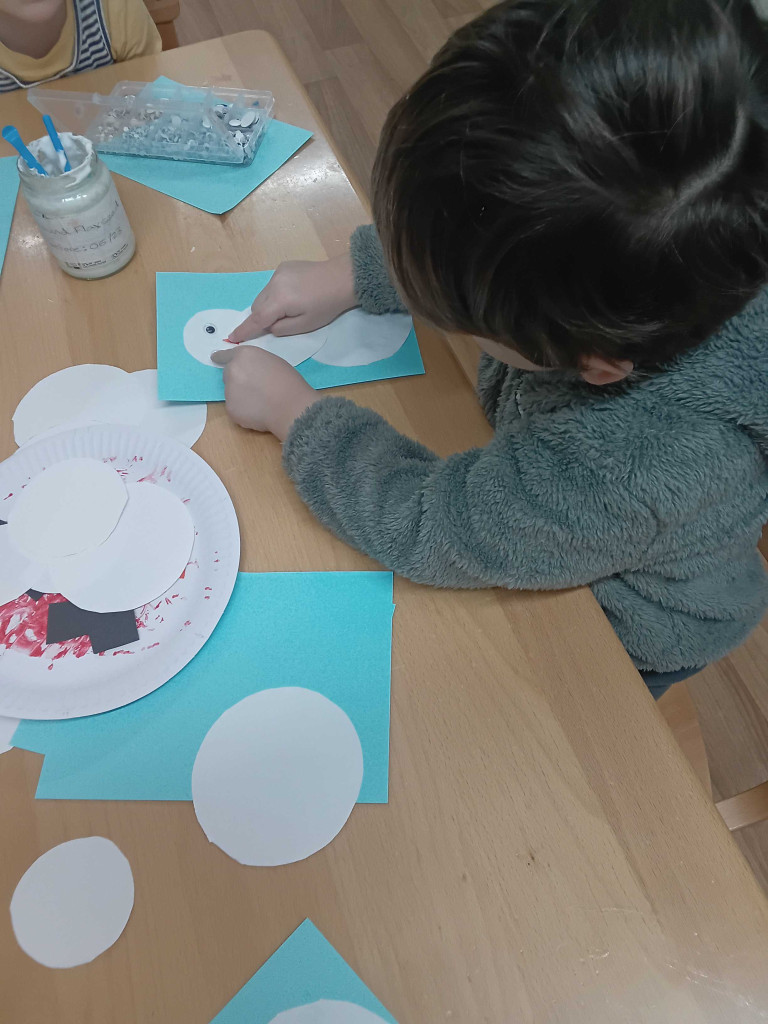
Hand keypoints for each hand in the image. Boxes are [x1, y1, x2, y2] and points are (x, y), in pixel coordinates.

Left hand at [211, 346, 316, 440]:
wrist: (289, 406)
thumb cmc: (288, 382)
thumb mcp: (273, 362)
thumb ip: (256, 364)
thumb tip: (250, 372)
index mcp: (244, 356)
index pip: (225, 355)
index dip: (220, 357)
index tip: (214, 358)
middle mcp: (232, 370)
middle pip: (228, 375)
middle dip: (237, 380)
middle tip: (255, 389)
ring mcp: (229, 391)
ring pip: (232, 393)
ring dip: (241, 396)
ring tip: (261, 402)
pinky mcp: (230, 409)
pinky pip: (235, 408)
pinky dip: (244, 411)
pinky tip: (258, 412)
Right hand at [227, 254, 357, 343]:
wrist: (342, 278)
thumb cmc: (327, 306)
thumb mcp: (305, 325)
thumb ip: (281, 329)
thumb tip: (268, 326)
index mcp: (280, 300)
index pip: (256, 319)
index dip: (244, 330)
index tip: (232, 337)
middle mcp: (274, 284)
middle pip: (256, 306)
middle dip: (261, 318)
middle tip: (277, 324)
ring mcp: (277, 273)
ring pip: (262, 295)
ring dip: (268, 305)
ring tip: (289, 309)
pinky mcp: (283, 267)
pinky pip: (272, 285)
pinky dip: (275, 294)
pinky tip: (293, 295)